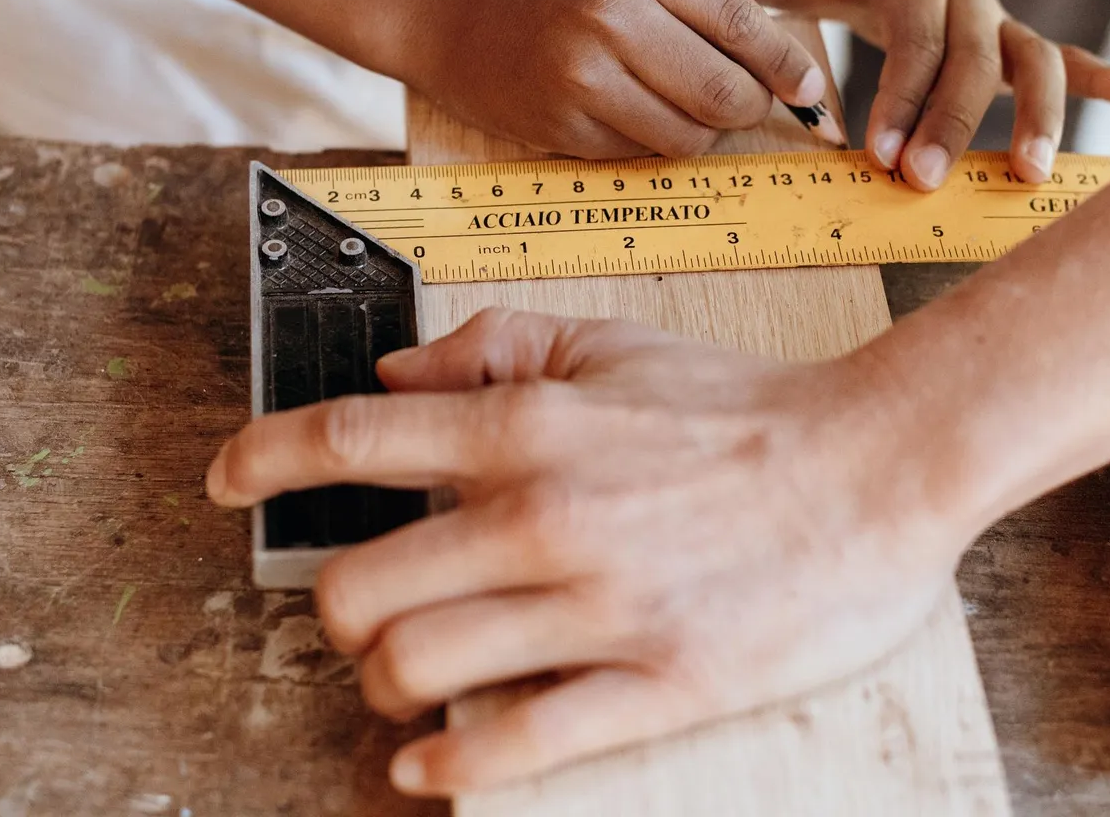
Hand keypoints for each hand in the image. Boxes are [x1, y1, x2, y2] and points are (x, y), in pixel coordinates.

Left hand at [206, 309, 967, 795]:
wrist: (880, 465)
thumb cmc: (746, 409)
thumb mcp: (616, 343)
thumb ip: (496, 347)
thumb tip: (395, 377)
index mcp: (528, 424)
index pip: (352, 441)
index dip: (264, 460)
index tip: (229, 479)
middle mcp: (543, 513)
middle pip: (357, 586)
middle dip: (339, 609)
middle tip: (366, 611)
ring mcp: (595, 604)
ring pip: (415, 669)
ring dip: (386, 684)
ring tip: (406, 679)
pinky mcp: (655, 682)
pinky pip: (514, 744)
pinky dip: (447, 765)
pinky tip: (427, 762)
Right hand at [397, 0, 829, 158]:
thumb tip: (783, 67)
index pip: (740, 23)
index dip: (787, 66)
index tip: (811, 89)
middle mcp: (609, 12)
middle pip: (723, 91)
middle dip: (748, 106)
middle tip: (743, 101)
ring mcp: (580, 73)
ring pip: (686, 135)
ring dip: (700, 130)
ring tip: (679, 103)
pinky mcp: (558, 123)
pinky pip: (637, 152)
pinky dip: (647, 141)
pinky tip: (624, 109)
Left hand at [719, 0, 1109, 188]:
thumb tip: (683, 26)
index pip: (913, 38)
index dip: (902, 94)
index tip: (877, 151)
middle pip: (976, 58)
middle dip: (954, 124)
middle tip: (924, 183)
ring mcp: (994, 13)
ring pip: (1033, 59)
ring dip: (1041, 115)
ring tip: (1033, 173)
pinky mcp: (1012, 34)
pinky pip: (1062, 55)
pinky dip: (1102, 74)